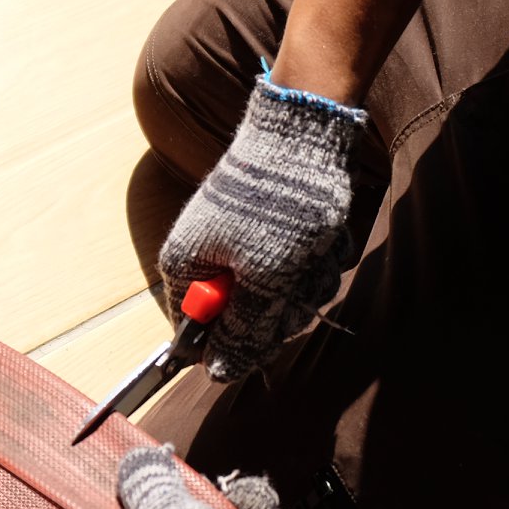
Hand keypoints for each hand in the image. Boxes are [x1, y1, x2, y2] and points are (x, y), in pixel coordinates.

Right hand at [160, 76, 365, 380]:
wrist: (305, 135)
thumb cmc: (278, 205)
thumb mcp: (263, 277)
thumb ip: (242, 329)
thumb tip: (219, 373)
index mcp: (188, 268)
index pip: (203, 334)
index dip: (239, 341)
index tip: (268, 327)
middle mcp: (209, 259)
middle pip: (246, 319)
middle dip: (283, 305)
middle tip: (296, 280)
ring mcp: (243, 245)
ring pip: (280, 296)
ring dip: (307, 282)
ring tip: (313, 250)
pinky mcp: (274, 233)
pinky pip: (297, 270)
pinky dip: (316, 259)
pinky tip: (321, 236)